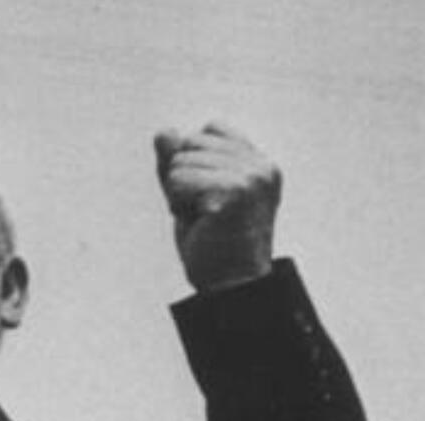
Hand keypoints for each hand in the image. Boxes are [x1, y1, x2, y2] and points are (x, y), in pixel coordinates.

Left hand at [153, 121, 280, 291]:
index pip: (210, 128)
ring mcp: (251, 177)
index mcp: (260, 163)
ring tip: (204, 220)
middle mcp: (261, 166)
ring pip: (180, 162)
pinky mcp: (234, 192)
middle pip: (191, 142)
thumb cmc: (212, 245)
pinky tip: (201, 223)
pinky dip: (177, 204)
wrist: (230, 287)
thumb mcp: (190, 195)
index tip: (208, 197)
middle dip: (184, 179)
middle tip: (205, 213)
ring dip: (180, 195)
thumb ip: (176, 162)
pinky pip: (177, 180)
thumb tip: (163, 131)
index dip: (194, 161)